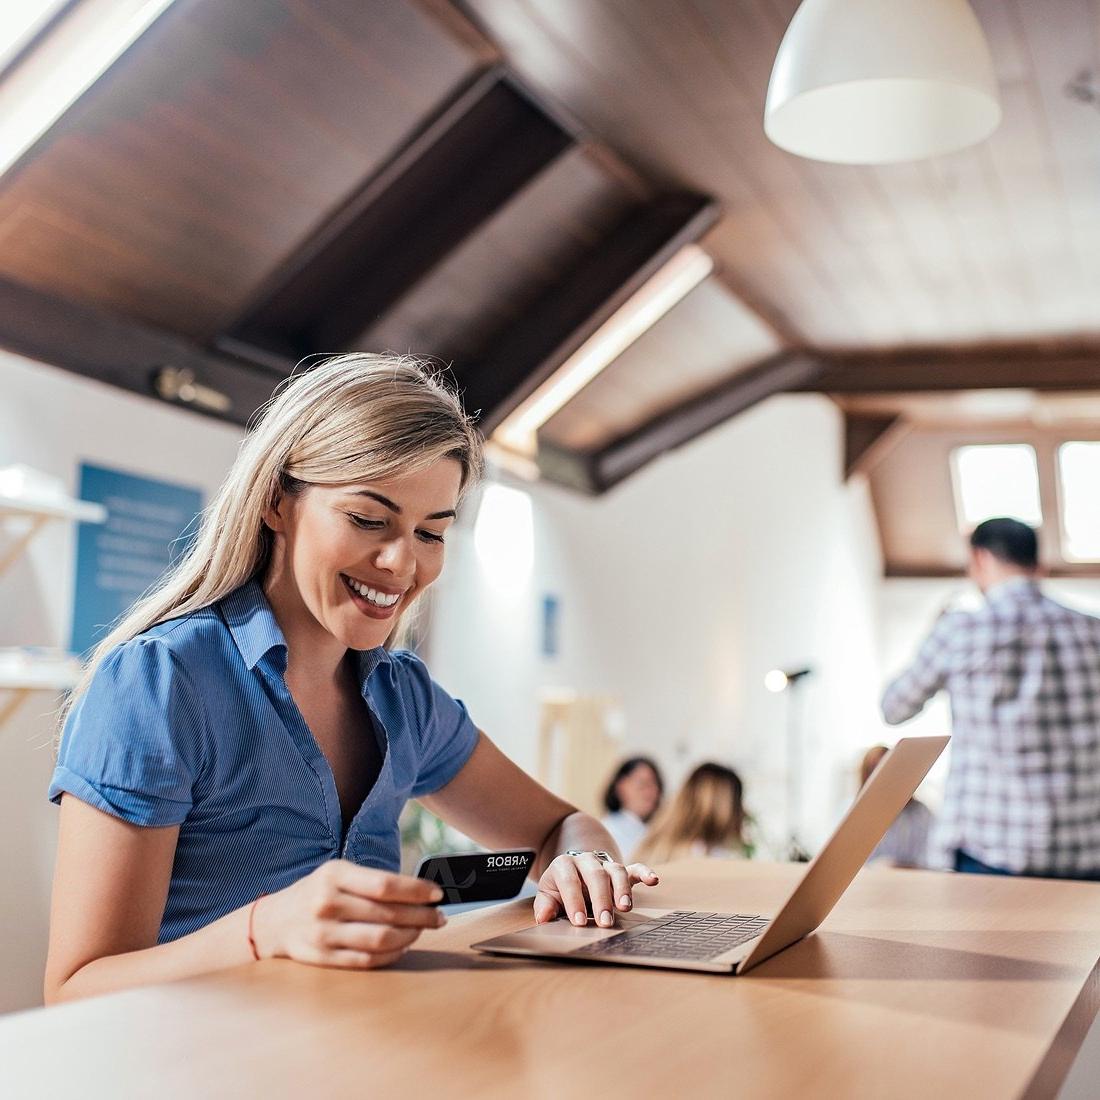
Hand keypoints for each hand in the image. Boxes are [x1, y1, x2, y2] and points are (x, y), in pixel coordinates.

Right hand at [251, 859, 445, 968]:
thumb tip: (420, 891)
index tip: (437, 894)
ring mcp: (324, 934)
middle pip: (387, 915)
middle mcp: (328, 904)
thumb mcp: (338, 873)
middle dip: (421, 916)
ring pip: (380, 940)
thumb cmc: (318, 891)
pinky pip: (367, 960)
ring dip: (410, 936)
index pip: (385, 885)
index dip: (417, 891)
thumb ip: (373, 880)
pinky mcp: (323, 958)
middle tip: (439, 916)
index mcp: (335, 875)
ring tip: (422, 930)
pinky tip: (403, 946)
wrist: (275, 921)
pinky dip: (392, 954)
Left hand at [533, 852, 658, 927]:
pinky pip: (635, 867)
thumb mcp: (548, 895)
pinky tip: (653, 880)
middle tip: (605, 922)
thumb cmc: (561, 888)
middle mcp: (586, 860)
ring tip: (625, 908)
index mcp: (564, 865)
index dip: (574, 900)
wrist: (575, 868)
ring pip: (616, 871)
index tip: (580, 922)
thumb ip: (545, 905)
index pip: (569, 880)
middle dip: (601, 899)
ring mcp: (605, 863)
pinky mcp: (622, 869)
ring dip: (622, 889)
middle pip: (596, 875)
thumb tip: (543, 918)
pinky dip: (645, 872)